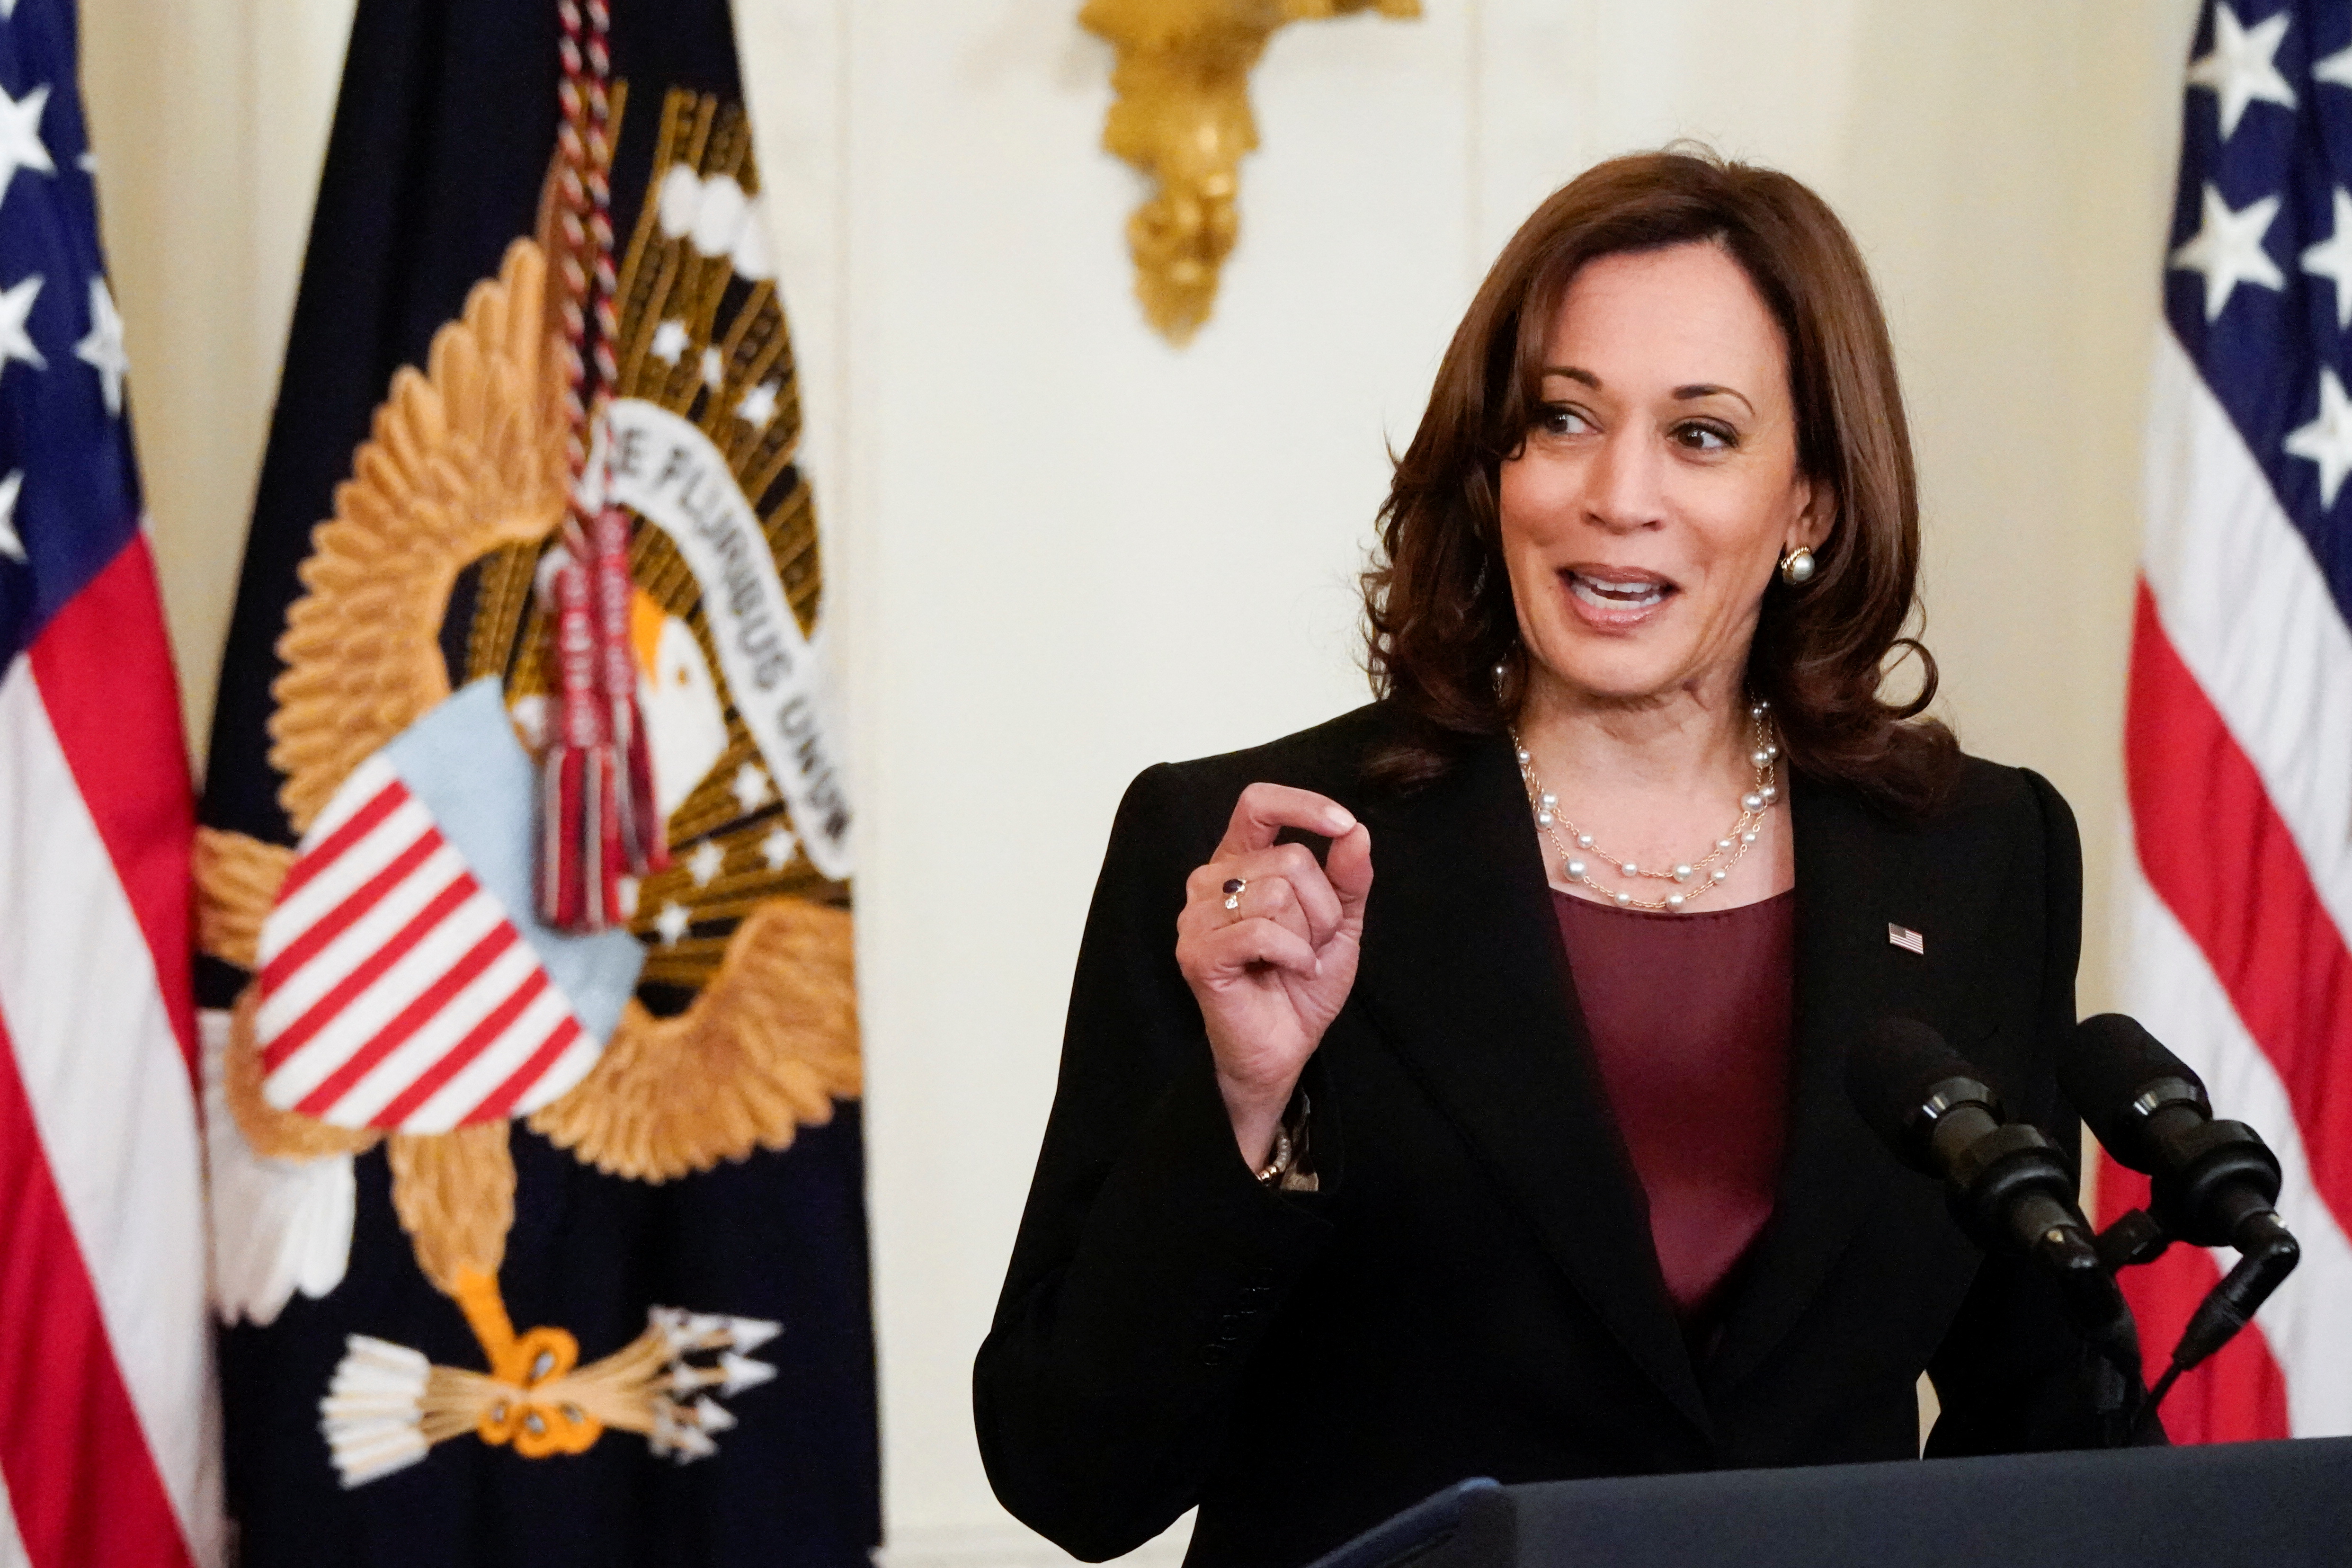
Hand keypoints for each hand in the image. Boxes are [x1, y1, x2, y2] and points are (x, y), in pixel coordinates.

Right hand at [1175, 783, 1372, 1168]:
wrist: (1283, 1048)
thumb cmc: (1302, 984)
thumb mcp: (1340, 924)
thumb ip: (1348, 877)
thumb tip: (1356, 832)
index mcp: (1240, 862)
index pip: (1258, 804)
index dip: (1303, 806)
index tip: (1342, 826)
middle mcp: (1210, 881)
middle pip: (1289, 858)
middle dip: (1323, 906)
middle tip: (1313, 943)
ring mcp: (1197, 916)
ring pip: (1277, 893)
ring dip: (1308, 935)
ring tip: (1298, 960)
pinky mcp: (1197, 953)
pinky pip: (1261, 931)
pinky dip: (1293, 954)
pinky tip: (1291, 971)